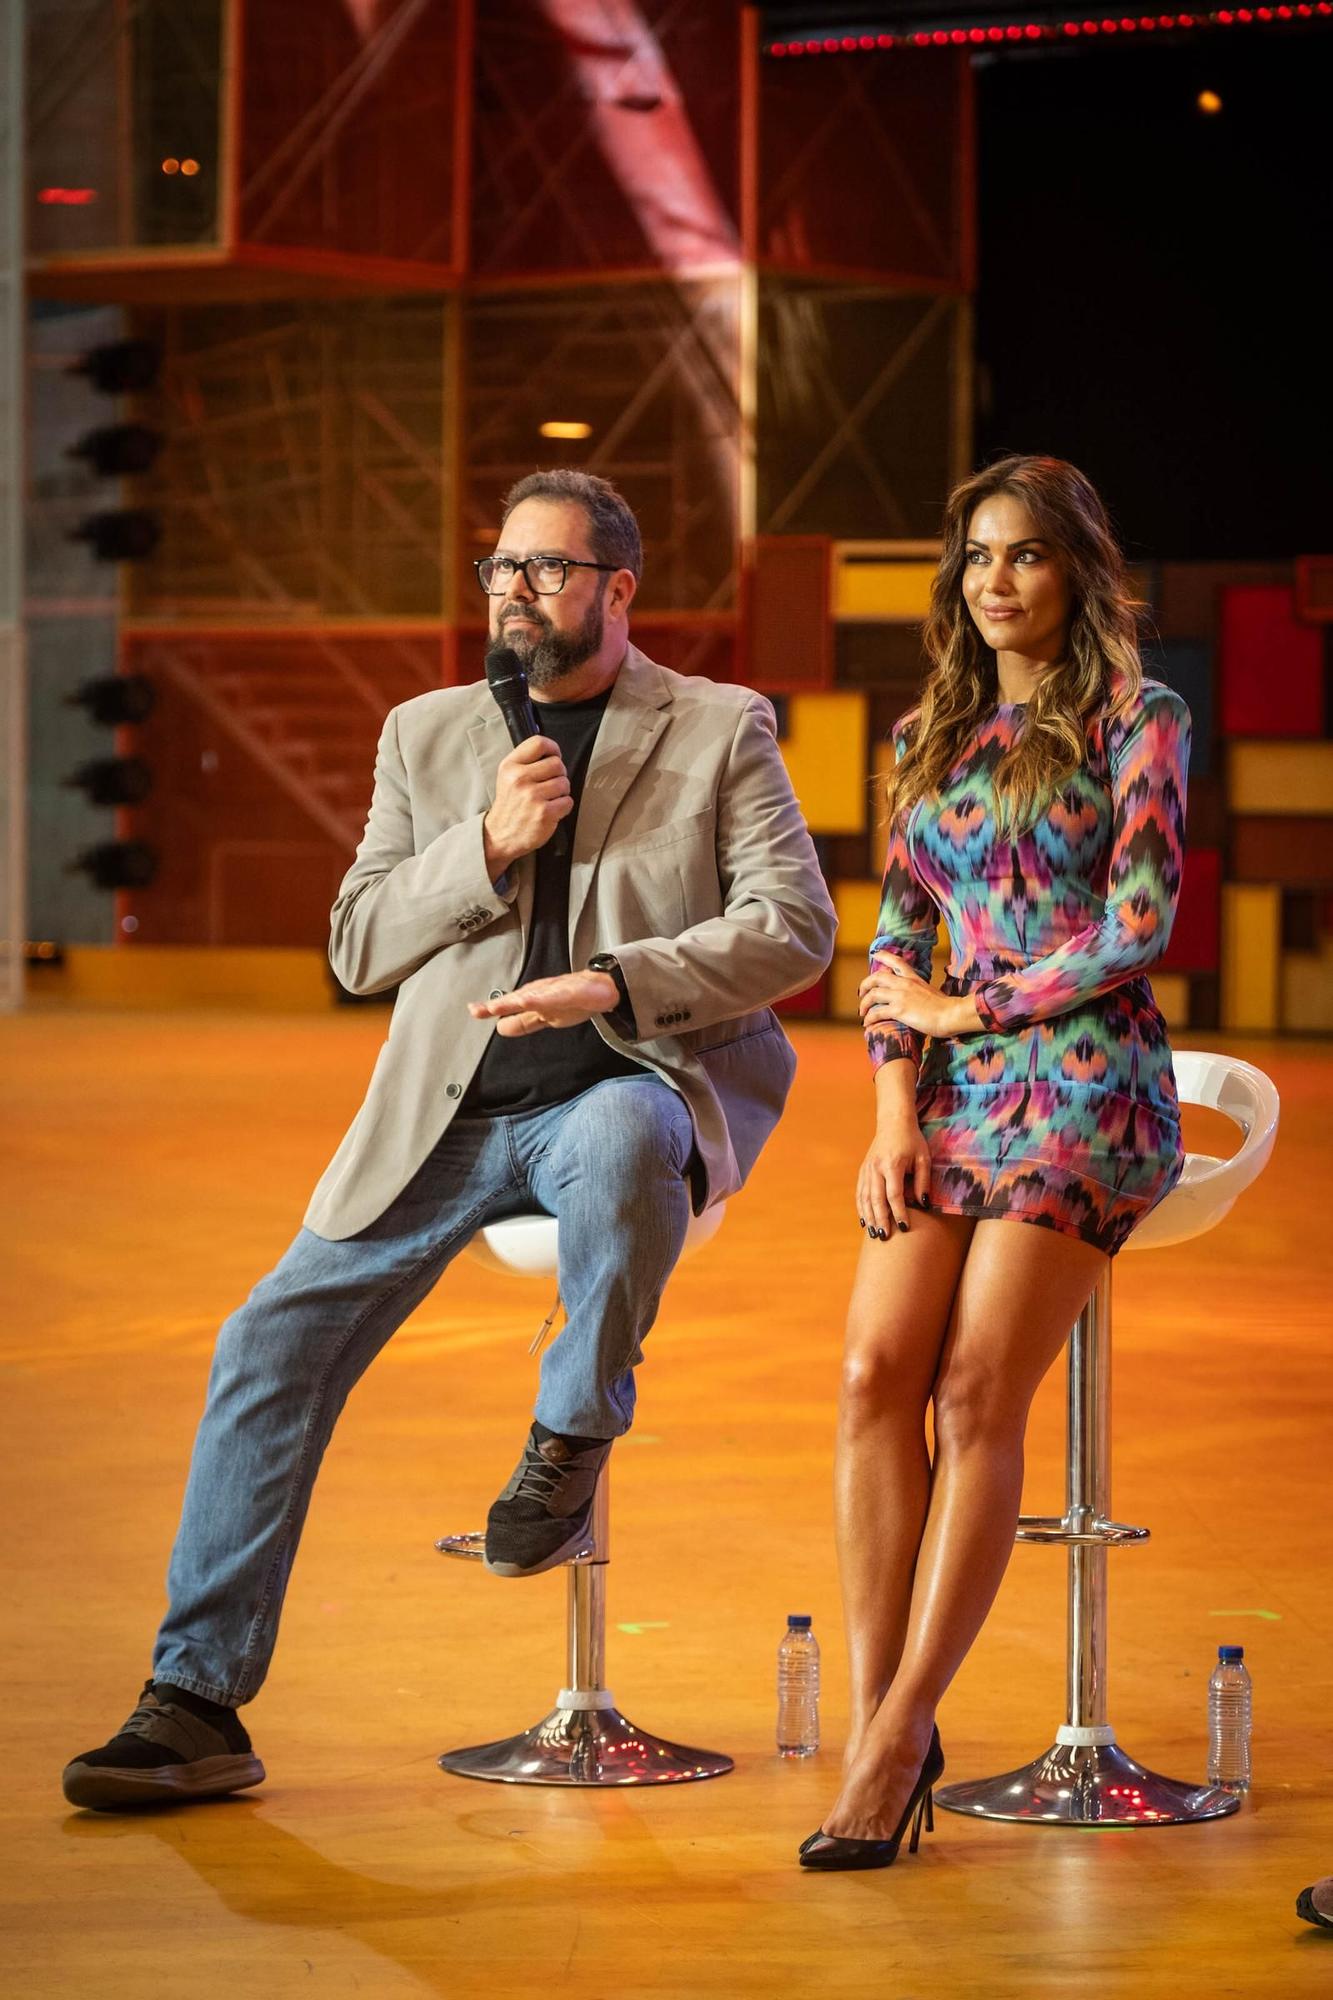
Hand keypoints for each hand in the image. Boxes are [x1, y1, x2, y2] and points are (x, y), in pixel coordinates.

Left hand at [468, 970, 618, 1037]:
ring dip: (512, 1002)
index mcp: (530, 1001)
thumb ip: (522, 1022)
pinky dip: (539, 998)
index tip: (473, 1010)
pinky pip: (552, 996)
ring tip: (495, 1006)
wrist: (600, 989)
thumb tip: (500, 1027)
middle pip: (513, 1001)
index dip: (490, 1010)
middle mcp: (537, 994)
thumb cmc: (573, 1000)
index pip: (507, 1008)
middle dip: (496, 1005)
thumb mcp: (544, 1017)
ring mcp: (552, 992)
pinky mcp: (568, 991)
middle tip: (476, 1009)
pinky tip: (528, 1001)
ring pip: (528, 997)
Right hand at [482, 736, 573, 874]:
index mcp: (510, 766)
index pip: (539, 743)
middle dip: (558, 774)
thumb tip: (551, 751)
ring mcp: (532, 796)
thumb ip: (526, 761)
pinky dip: (563, 807)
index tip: (554, 756)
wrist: (500, 835)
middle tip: (549, 784)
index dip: (553, 749)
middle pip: (557, 764)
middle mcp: (520, 779)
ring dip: (561, 792)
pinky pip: (567, 801)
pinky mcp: (544, 813)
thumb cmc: (510, 805)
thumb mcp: (508, 776)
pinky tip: (550, 810)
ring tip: (548, 799)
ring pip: (564, 783)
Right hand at [858, 1113, 932, 1236]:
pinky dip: (862, 1208)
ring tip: (875, 1234)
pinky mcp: (863, 1170)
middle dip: (881, 1219)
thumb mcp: (923, 1158)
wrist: (893, 1122)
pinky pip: (860, 1192)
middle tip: (885, 1237)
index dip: (899, 1212)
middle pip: (876, 1199)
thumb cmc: (912, 1140)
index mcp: (892, 1164)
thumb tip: (924, 1205)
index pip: (894, 1194)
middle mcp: (876, 1167)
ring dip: (869, 1217)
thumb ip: (923, 1182)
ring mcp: (867, 1169)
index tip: (905, 1227)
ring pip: (865, 1197)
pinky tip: (866, 1221)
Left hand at [859, 957, 980, 1040]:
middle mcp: (905, 983)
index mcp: (914, 978)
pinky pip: (877, 1012)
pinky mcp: (899, 1009)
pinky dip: (869, 1018)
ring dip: (864, 1003)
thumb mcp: (931, 992)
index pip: (897, 961)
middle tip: (861, 993)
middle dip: (865, 984)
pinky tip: (867, 1023)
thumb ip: (919, 991)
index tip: (875, 954)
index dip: (884, 956)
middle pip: (877, 977)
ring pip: (873, 994)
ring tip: (862, 1012)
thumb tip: (915, 997)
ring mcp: (901, 996)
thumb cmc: (946, 1008)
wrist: (951, 1014)